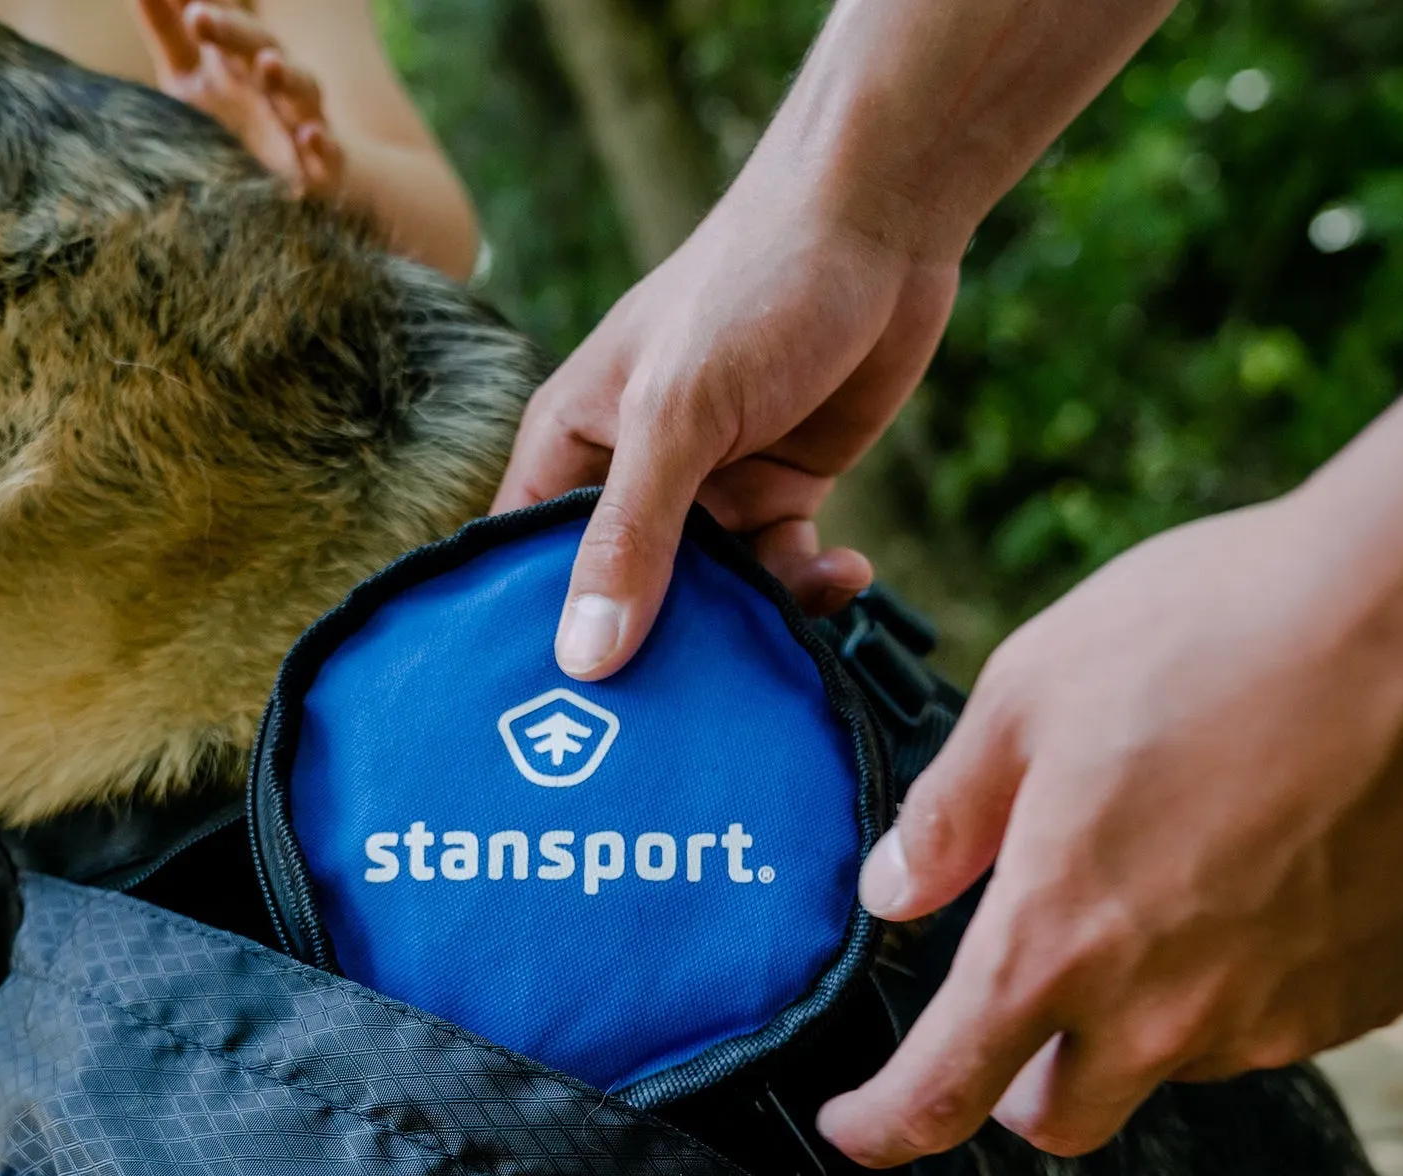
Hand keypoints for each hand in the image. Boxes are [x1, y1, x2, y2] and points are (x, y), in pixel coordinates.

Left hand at [135, 0, 342, 200]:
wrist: (294, 173)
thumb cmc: (232, 116)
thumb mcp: (188, 75)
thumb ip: (165, 30)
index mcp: (237, 53)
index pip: (223, 14)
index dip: (209, 0)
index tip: (186, 0)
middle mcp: (271, 79)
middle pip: (259, 45)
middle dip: (233, 30)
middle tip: (197, 16)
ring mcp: (299, 118)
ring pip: (302, 91)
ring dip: (287, 77)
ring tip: (270, 64)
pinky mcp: (320, 166)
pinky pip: (328, 154)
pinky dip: (322, 145)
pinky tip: (310, 136)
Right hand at [491, 174, 956, 674]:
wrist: (878, 222)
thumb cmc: (752, 287)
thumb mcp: (677, 416)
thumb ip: (632, 535)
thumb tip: (584, 658)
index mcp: (570, 446)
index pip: (524, 564)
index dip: (533, 638)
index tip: (551, 723)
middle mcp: (630, 477)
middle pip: (622, 598)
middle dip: (654, 653)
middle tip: (679, 727)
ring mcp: (709, 488)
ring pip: (711, 597)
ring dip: (748, 626)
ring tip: (785, 643)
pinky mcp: (781, 490)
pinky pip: (781, 571)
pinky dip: (810, 586)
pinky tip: (847, 573)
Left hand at [814, 492, 1402, 1166]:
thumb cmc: (1225, 630)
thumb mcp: (1036, 688)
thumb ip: (951, 811)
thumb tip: (890, 890)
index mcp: (1055, 944)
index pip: (943, 1093)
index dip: (883, 1126)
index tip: (858, 1129)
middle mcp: (1164, 1014)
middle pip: (1064, 1116)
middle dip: (1023, 1085)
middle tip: (1026, 1002)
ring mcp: (1280, 1016)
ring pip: (1180, 1057)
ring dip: (1152, 1006)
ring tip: (1184, 863)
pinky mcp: (1376, 997)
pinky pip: (1284, 1014)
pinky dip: (1255, 970)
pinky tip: (1283, 857)